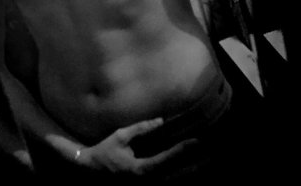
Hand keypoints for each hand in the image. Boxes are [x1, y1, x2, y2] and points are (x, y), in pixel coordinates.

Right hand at [76, 118, 201, 177]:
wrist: (88, 172)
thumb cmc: (104, 152)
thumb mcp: (120, 137)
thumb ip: (141, 129)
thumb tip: (161, 121)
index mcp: (140, 170)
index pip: (166, 159)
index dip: (182, 150)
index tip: (196, 141)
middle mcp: (146, 184)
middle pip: (176, 177)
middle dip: (194, 166)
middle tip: (211, 156)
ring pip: (173, 185)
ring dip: (189, 175)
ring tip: (206, 164)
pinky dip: (178, 181)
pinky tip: (189, 173)